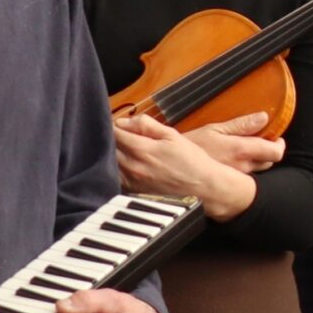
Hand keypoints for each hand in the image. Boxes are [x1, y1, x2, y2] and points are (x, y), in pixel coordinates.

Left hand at [114, 114, 257, 219]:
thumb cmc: (191, 161)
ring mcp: (132, 181)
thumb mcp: (172, 135)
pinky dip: (115, 168)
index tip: (118, 123)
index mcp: (142, 149)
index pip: (114, 133)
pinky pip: (115, 177)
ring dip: (112, 153)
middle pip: (108, 148)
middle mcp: (133, 166)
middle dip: (111, 138)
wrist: (204, 187)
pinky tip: (126, 164)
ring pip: (109, 163)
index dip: (114, 125)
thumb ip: (146, 125)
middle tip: (120, 134)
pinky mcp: (134, 192)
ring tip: (123, 148)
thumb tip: (124, 121)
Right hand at [181, 111, 284, 172]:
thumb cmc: (190, 145)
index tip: (276, 138)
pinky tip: (233, 161)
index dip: (279, 145)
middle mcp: (242, 167)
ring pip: (257, 171)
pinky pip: (243, 177)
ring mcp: (235, 178)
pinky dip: (244, 168)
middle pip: (269, 162)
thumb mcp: (214, 129)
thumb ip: (241, 124)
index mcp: (240, 150)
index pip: (275, 152)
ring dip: (256, 160)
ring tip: (244, 151)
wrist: (171, 167)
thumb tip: (263, 118)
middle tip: (259, 141)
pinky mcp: (227, 184)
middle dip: (268, 151)